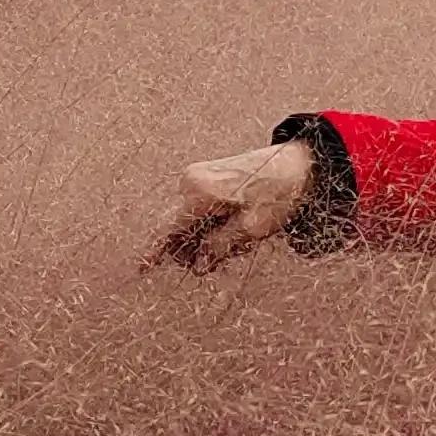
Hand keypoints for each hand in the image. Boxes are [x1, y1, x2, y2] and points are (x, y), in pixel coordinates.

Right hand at [150, 140, 313, 271]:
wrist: (297, 165)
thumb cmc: (277, 193)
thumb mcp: (253, 228)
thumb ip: (220, 247)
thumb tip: (197, 265)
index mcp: (199, 193)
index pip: (168, 229)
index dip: (154, 252)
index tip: (138, 270)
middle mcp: (190, 183)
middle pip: (178, 230)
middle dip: (197, 249)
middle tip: (230, 253)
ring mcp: (196, 179)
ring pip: (190, 223)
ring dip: (209, 238)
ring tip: (241, 238)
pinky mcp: (204, 180)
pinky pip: (199, 212)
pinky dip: (214, 225)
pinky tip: (236, 228)